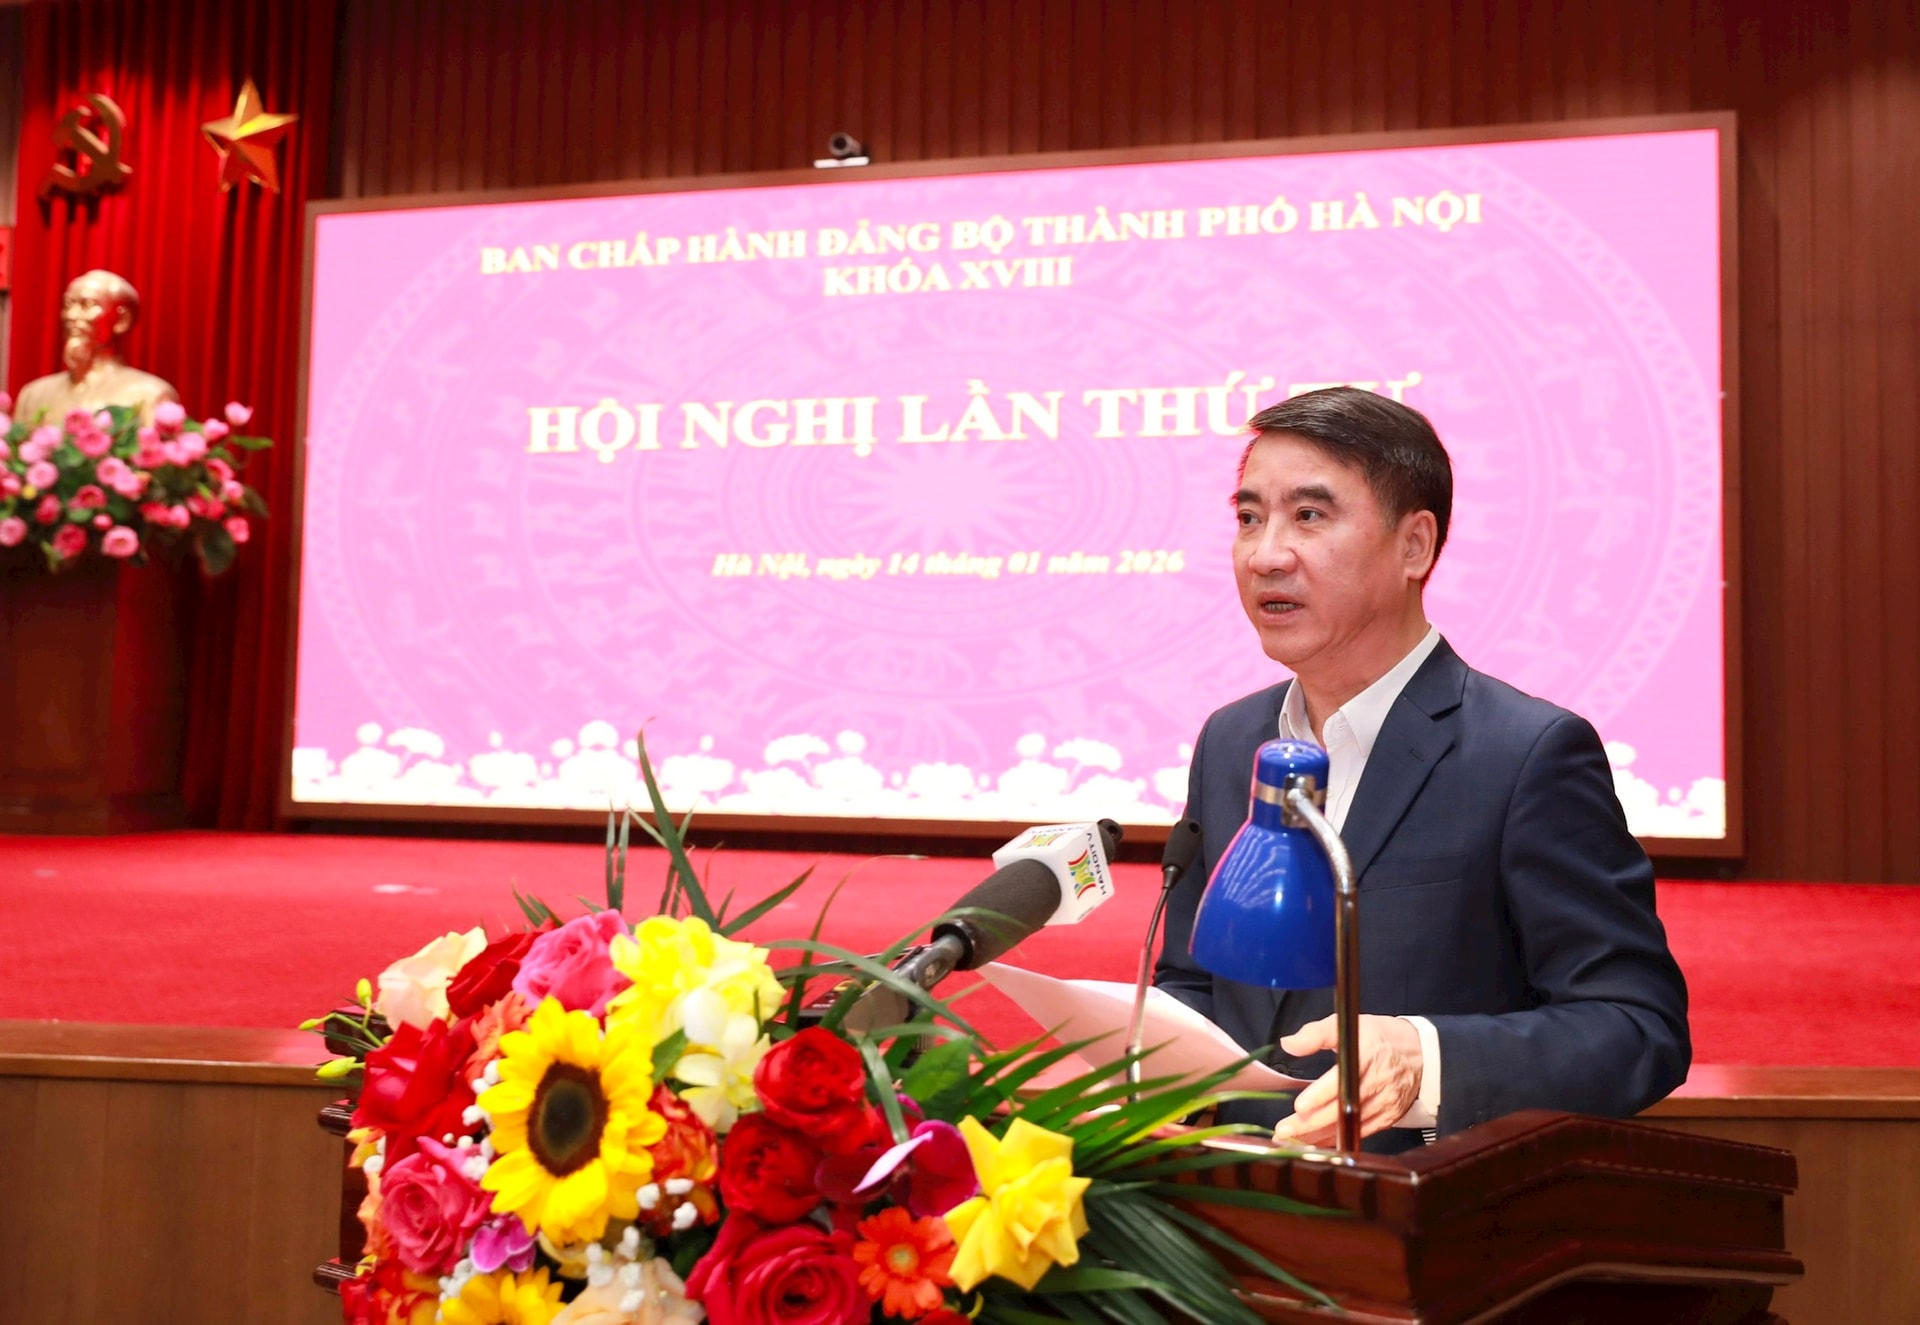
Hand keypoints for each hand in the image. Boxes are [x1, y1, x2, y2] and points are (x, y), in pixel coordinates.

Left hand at [1270, 1015, 1422, 1146]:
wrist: (1420, 1053)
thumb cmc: (1380, 1037)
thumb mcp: (1349, 1023)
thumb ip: (1316, 1033)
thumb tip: (1288, 1044)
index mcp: (1367, 1055)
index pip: (1342, 1079)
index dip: (1321, 1095)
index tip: (1300, 1106)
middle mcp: (1378, 1082)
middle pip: (1343, 1109)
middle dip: (1312, 1123)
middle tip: (1285, 1130)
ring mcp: (1385, 1103)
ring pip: (1350, 1126)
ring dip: (1320, 1136)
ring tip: (1292, 1140)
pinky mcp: (1388, 1118)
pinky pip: (1360, 1133)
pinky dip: (1338, 1140)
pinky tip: (1317, 1144)